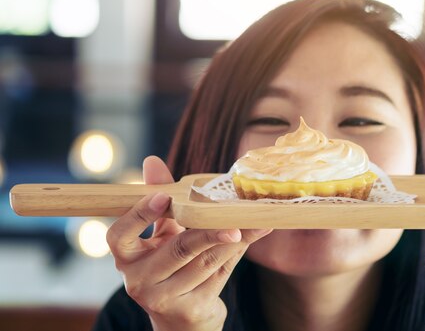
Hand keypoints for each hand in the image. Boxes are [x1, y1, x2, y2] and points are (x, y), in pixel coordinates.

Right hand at [106, 156, 272, 330]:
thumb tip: (152, 160)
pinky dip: (239, 251)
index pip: (118, 235)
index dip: (139, 215)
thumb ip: (160, 199)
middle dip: (208, 231)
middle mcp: (138, 280)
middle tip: (231, 220)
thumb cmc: (171, 263)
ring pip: (205, 261)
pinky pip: (220, 273)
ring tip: (254, 222)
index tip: (163, 197)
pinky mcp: (190, 309)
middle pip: (178, 249)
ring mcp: (163, 297)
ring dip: (234, 239)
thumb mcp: (162, 232)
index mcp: (126, 256)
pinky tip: (254, 234)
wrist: (182, 317)